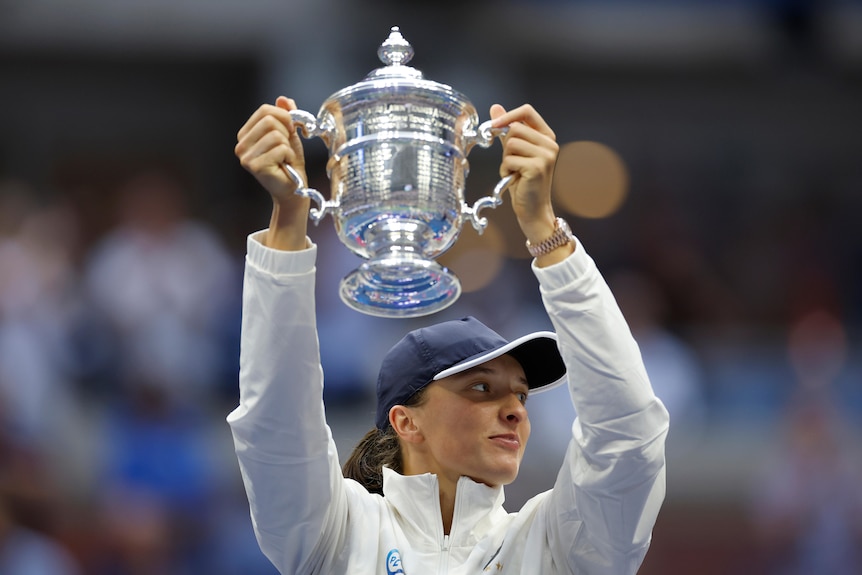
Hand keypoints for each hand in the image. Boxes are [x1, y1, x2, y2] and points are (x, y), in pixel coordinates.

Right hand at [235, 96, 309, 249]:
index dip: (284, 117)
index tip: (291, 130)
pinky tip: (285, 165)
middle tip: (288, 147)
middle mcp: (241, 144)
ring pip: (275, 134)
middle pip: (269, 120)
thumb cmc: (289, 162)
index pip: (265, 110)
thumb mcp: (290, 134)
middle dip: (287, 132)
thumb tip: (283, 99)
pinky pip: (280, 148)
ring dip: (288, 146)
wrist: (293, 188)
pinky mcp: (254, 166)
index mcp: (246, 133)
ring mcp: (245, 156)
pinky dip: (289, 156)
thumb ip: (286, 115)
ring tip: (285, 158)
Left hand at [489, 104, 558, 241]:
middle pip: (514, 129)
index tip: (493, 126)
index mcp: (546, 136)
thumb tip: (495, 108)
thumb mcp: (515, 152)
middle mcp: (550, 144)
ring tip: (514, 171)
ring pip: (510, 144)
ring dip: (505, 160)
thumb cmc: (524, 182)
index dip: (507, 116)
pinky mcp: (537, 167)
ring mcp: (545, 155)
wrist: (533, 209)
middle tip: (512, 163)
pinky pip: (509, 159)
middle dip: (506, 147)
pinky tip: (515, 179)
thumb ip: (507, 130)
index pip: (527, 111)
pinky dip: (506, 170)